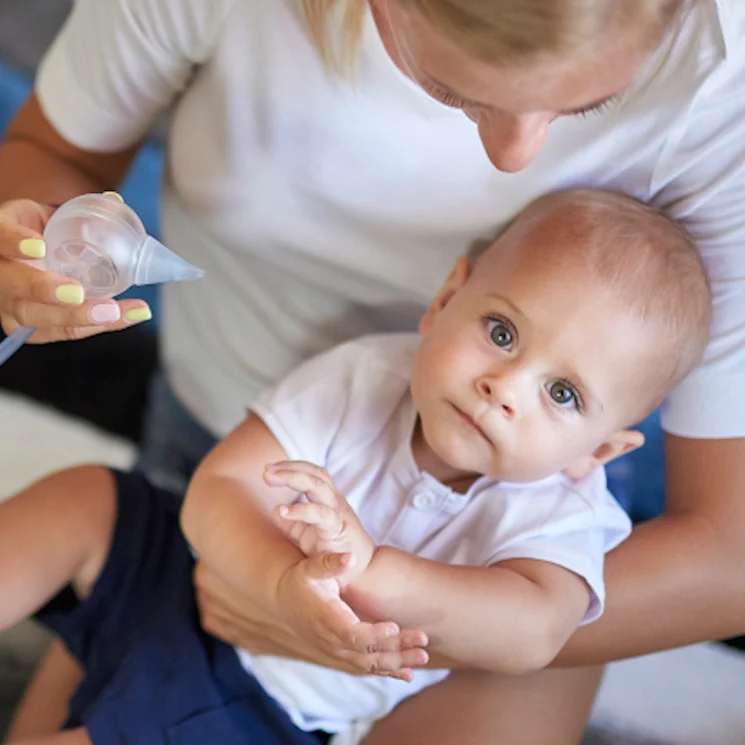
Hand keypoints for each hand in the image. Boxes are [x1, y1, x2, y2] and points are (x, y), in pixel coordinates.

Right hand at [0, 196, 149, 341]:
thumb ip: (80, 210)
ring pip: (35, 317)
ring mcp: (10, 306)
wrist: (32, 256)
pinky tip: (129, 315)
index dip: (13, 241)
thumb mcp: (50, 215)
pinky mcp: (30, 329)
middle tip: (77, 292)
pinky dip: (99, 326)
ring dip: (78, 317)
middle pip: (12, 287)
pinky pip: (63, 332)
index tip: (38, 244)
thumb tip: (116, 200)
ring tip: (114, 311)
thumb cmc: (41, 232)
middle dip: (44, 291)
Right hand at [194, 558, 428, 680]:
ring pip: (368, 664)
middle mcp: (330, 640)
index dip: (373, 634)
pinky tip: (407, 674)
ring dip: (396, 663)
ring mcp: (335, 651)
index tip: (395, 627)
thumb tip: (350, 557)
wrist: (284, 600)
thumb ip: (329, 563)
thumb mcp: (310, 566)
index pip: (351, 633)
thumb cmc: (300, 579)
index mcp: (325, 618)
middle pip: (365, 652)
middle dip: (396, 648)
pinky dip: (386, 671)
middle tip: (423, 639)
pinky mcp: (341, 654)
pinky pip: (365, 667)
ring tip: (422, 658)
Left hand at [264, 460, 375, 583]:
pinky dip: (302, 510)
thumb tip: (274, 511)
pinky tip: (282, 511)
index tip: (269, 468)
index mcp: (329, 500)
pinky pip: (322, 515)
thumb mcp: (310, 535)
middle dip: (289, 468)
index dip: (292, 466)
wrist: (365, 573)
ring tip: (270, 478)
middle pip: (316, 474)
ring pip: (319, 486)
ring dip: (294, 478)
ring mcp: (339, 513)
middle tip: (266, 471)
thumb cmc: (336, 552)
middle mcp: (335, 502)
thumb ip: (294, 523)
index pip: (313, 473)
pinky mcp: (340, 530)